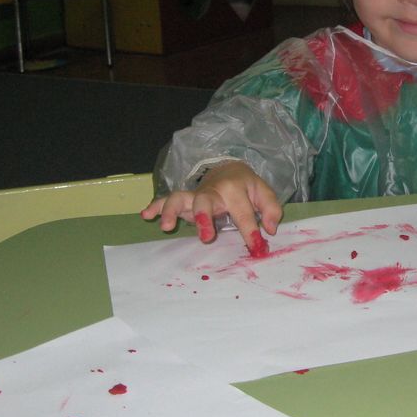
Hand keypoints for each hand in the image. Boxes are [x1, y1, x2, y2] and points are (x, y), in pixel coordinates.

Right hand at [141, 161, 282, 250]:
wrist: (229, 169)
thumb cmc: (247, 186)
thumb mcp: (264, 193)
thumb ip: (271, 209)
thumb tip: (270, 228)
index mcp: (236, 189)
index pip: (244, 213)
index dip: (251, 232)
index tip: (257, 248)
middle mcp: (213, 191)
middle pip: (206, 201)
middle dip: (204, 218)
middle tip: (205, 237)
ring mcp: (196, 194)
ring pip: (180, 198)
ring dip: (172, 211)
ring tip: (166, 227)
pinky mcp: (185, 199)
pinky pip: (167, 199)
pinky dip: (155, 206)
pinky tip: (146, 215)